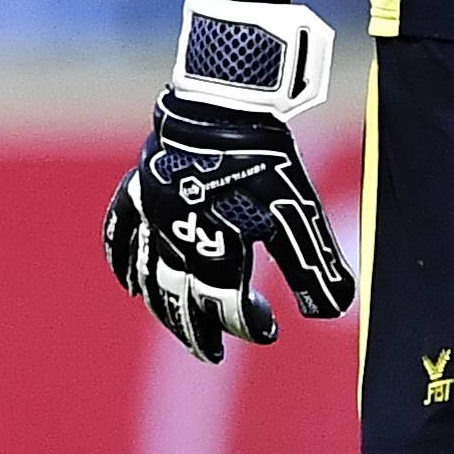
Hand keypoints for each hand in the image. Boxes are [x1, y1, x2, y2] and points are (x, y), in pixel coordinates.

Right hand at [104, 94, 353, 362]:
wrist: (229, 99)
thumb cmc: (269, 160)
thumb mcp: (298, 213)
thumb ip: (312, 265)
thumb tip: (333, 310)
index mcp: (215, 249)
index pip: (227, 307)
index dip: (248, 325)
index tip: (268, 331)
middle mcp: (176, 239)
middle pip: (181, 301)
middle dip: (197, 331)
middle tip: (211, 354)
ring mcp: (152, 215)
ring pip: (149, 276)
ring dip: (163, 307)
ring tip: (179, 325)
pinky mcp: (139, 189)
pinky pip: (120, 234)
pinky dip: (123, 262)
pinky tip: (131, 283)